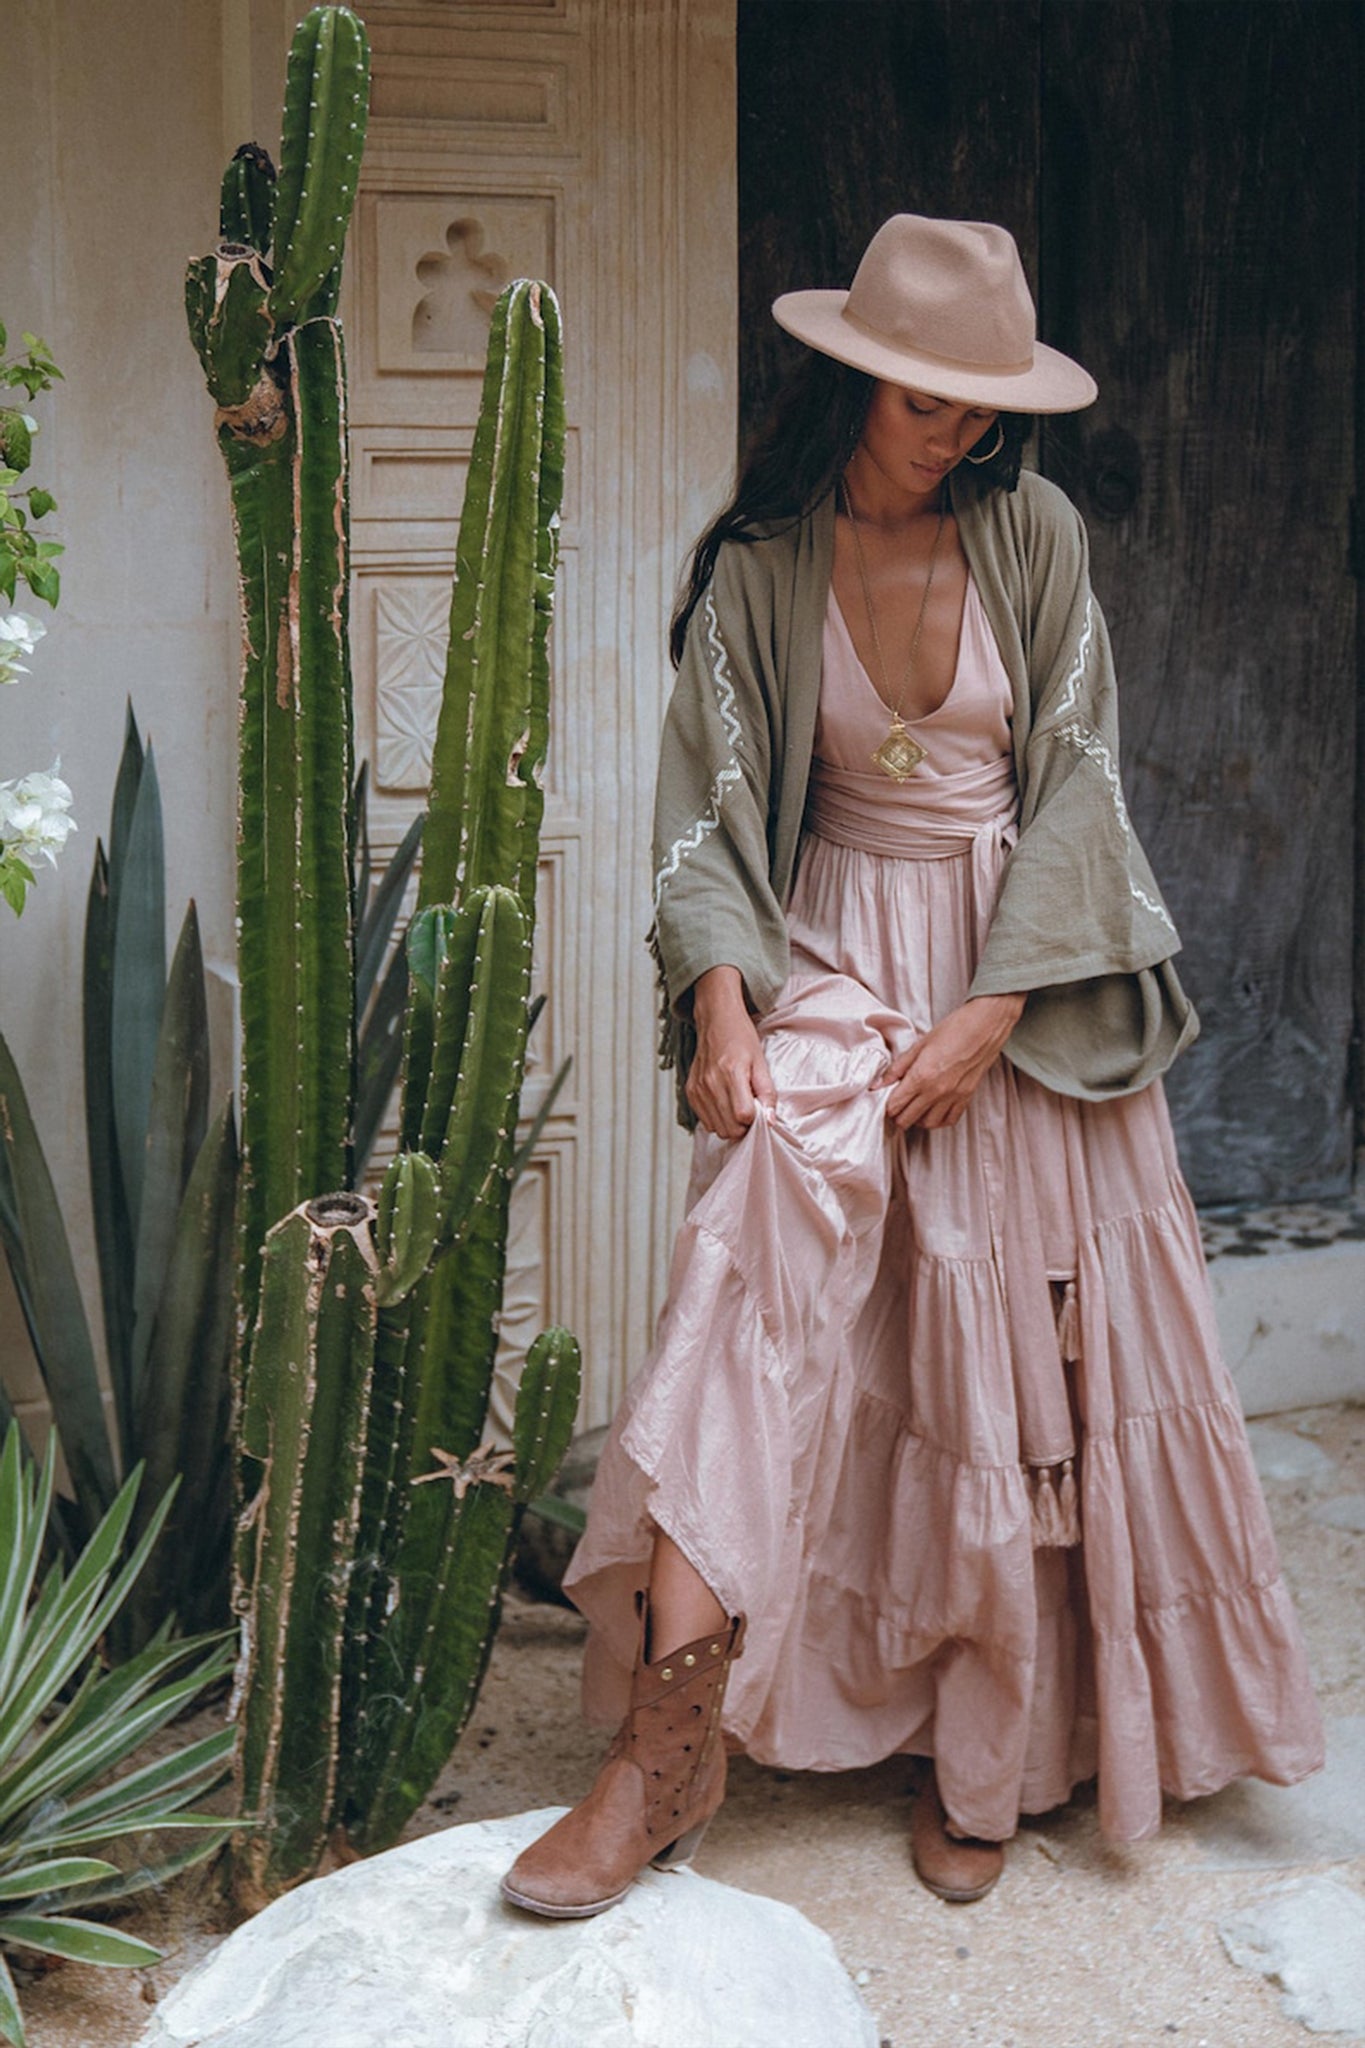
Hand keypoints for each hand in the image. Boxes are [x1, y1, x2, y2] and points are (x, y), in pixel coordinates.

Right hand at [685, 965, 776, 1139]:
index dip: (755, 1118)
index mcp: (731, 1073)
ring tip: (736, 1105)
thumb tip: (770, 1121)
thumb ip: (767, 1093)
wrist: (716, 1021)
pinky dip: (716, 1118)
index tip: (759, 1109)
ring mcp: (698, 1089)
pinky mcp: (690, 1092)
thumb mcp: (761, 1062)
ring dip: (729, 1124)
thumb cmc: (740, 1038)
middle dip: (743, 1126)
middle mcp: (711, 1083)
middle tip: (749, 1109)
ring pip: (716, 1129)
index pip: (743, 1116)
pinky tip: (723, 1103)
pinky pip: (705, 1121)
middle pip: (729, 1128)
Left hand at [880, 993, 1024, 1129]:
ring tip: (916, 1107)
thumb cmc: (953, 1030)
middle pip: (907, 1119)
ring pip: (927, 1124)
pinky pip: (949, 1120)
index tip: (887, 1098)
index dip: (887, 1105)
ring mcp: (952, 1097)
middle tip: (898, 1104)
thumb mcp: (919, 1045)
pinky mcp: (966, 1098)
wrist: (984, 1027)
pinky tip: (934, 1109)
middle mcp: (936, 1091)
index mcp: (921, 1076)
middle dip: (898, 1114)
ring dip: (918, 1119)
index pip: (895, 1105)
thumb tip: (879, 1083)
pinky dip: (939, 1119)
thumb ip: (897, 1067)